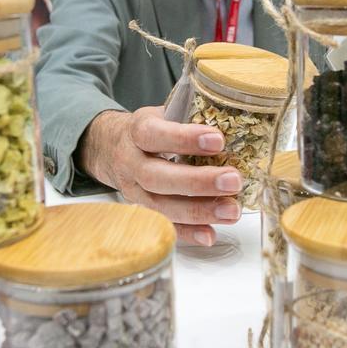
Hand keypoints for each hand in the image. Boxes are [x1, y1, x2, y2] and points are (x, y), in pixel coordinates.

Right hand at [82, 107, 243, 246]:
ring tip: (232, 210)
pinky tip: (210, 234)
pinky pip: (162, 226)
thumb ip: (190, 115)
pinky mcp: (141, 211)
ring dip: (198, 212)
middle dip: (197, 182)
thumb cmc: (150, 130)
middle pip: (157, 177)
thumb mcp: (163, 113)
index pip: (155, 135)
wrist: (110, 148)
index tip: (218, 140)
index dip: (184, 138)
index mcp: (136, 131)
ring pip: (160, 206)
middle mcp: (130, 162)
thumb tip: (236, 118)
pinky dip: (187, 233)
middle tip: (233, 181)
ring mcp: (133, 191)